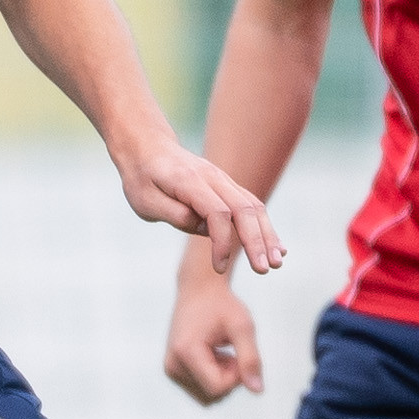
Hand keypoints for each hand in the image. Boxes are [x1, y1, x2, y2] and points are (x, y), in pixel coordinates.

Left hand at [117, 139, 284, 276]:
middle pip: (244, 209)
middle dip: (256, 241)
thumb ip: (174, 214)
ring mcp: (223, 180)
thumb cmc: (142, 179)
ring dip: (267, 235)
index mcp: (190, 181)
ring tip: (277, 263)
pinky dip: (264, 227)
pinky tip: (275, 247)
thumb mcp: (145, 201)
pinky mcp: (227, 187)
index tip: (218, 267)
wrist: (147, 148)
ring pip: (253, 206)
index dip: (222, 242)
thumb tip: (204, 229)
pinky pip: (251, 205)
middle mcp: (213, 177)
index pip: (217, 213)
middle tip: (264, 270)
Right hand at [164, 262, 263, 404]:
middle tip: (231, 351)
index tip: (238, 353)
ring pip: (208, 396)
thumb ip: (251, 359)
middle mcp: (172, 365)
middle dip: (230, 378)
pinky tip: (214, 355)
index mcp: (185, 353)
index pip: (218, 387)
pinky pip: (201, 390)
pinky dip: (214, 377)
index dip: (237, 375)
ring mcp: (171, 370)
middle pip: (213, 395)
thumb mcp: (242, 327)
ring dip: (222, 379)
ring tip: (221, 352)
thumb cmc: (221, 305)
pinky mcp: (173, 371)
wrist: (198, 290)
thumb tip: (257, 390)